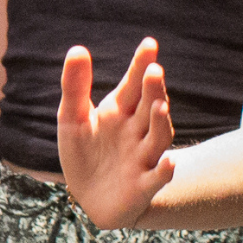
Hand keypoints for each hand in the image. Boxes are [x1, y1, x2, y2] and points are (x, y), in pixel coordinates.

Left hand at [55, 38, 173, 228]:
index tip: (149, 43)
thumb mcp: (73, 118)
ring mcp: (142, 158)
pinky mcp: (142, 186)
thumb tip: (78, 48)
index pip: (133, 84)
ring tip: (160, 105)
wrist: (89, 199)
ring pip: (158, 138)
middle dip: (153, 90)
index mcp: (119, 111)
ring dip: (161, 123)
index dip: (141, 65)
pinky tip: (170, 162)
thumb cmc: (84, 153)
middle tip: (154, 70)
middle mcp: (136, 131)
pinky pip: (157, 178)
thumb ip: (75, 86)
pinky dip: (164, 171)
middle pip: (149, 107)